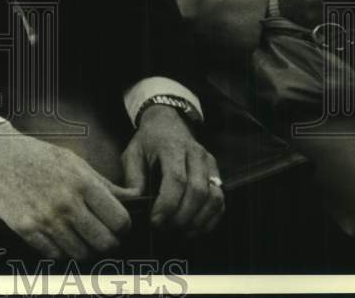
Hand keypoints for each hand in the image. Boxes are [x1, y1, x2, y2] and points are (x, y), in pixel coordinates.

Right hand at [0, 125, 136, 259]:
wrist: (1, 157)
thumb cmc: (42, 158)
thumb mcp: (76, 162)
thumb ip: (105, 184)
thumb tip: (135, 198)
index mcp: (83, 182)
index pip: (119, 220)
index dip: (123, 227)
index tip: (117, 226)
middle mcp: (66, 202)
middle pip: (104, 242)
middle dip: (108, 243)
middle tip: (102, 237)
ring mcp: (46, 218)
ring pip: (81, 253)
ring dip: (85, 249)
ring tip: (81, 238)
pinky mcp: (27, 229)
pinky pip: (55, 255)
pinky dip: (61, 251)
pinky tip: (60, 238)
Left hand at [121, 105, 223, 236]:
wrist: (168, 121)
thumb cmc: (148, 141)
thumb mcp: (133, 153)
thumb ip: (133, 178)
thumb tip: (136, 203)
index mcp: (172, 147)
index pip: (177, 179)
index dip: (168, 204)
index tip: (156, 221)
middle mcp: (196, 154)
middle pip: (197, 191)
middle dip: (182, 217)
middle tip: (166, 230)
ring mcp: (210, 164)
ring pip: (214, 198)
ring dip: (198, 221)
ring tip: (180, 232)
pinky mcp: (217, 173)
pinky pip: (221, 201)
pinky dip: (210, 219)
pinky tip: (194, 228)